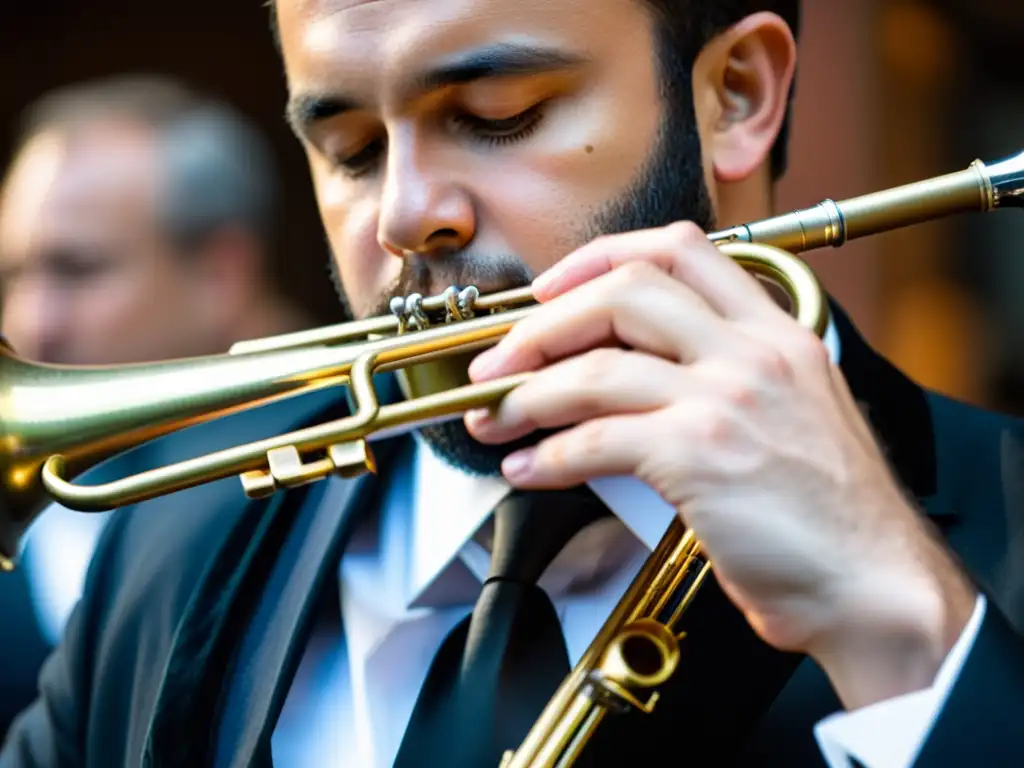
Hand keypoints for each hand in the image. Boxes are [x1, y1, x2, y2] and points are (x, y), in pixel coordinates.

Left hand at [463, 221, 976, 709]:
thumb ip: (722, 377)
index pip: (680, 248)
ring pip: (597, 368)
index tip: (552, 289)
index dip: (600, 258)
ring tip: (495, 418)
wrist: (874, 585)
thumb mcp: (791, 413)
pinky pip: (597, 440)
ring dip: (528, 394)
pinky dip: (549, 455)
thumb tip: (625, 374)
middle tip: (500, 361)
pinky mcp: (700, 455)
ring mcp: (728, 398)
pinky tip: (529, 468)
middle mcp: (753, 352)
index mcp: (776, 333)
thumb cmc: (830, 514)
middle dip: (543, 324)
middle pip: (624, 291)